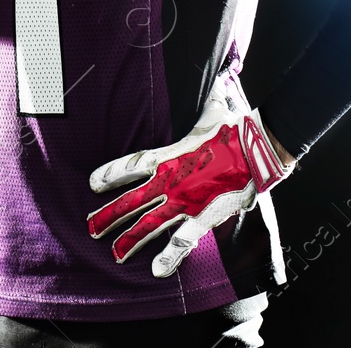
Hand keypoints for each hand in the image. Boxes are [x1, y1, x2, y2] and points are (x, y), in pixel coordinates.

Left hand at [87, 90, 290, 277]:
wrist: (260, 146)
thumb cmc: (237, 127)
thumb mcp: (216, 109)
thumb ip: (211, 97)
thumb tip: (219, 78)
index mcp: (170, 155)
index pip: (131, 165)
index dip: (111, 174)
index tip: (92, 183)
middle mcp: (172, 181)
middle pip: (131, 201)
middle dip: (109, 215)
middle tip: (89, 228)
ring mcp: (186, 201)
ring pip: (150, 225)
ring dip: (130, 241)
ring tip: (113, 255)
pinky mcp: (205, 216)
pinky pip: (183, 240)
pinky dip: (169, 257)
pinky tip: (156, 272)